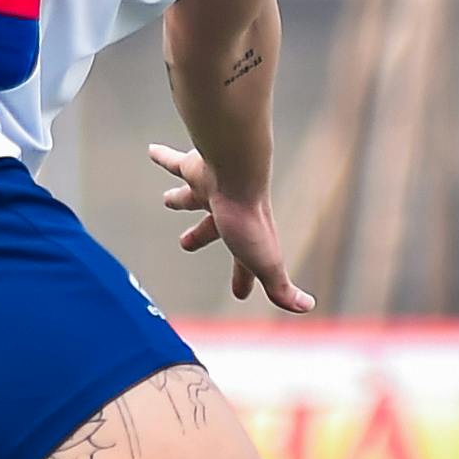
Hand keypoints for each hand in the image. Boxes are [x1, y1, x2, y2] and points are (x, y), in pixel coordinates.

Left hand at [152, 142, 314, 313]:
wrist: (238, 173)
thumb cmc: (249, 221)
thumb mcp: (265, 264)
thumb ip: (281, 288)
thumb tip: (308, 307)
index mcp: (242, 236)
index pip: (242, 264)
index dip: (242, 279)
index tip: (239, 294)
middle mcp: (224, 211)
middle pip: (209, 227)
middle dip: (199, 236)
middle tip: (184, 244)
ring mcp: (209, 188)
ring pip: (190, 195)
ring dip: (178, 197)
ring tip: (167, 199)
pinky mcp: (193, 168)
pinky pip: (174, 162)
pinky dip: (162, 156)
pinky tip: (150, 151)